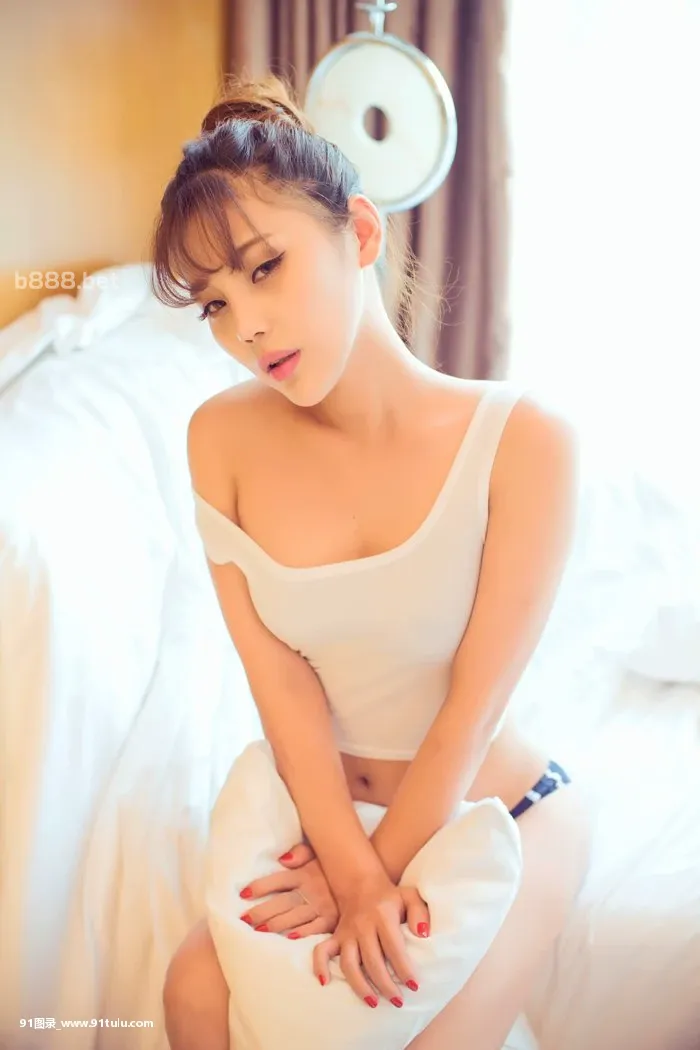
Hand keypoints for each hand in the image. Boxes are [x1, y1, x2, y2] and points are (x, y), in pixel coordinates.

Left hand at [239, 843, 338, 937]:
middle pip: (282, 901)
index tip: (243, 893)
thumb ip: (301, 853)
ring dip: (275, 924)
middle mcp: (311, 890)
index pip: (278, 880)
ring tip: (258, 930)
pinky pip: (315, 928)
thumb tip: (282, 859)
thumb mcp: (318, 854)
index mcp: (305, 873)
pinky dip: (303, 933)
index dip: (260, 886)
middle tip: (244, 919)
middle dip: (261, 911)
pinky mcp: (332, 920)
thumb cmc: (334, 867)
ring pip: (294, 916)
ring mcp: (321, 906)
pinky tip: (289, 938)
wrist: (363, 880)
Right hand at [313, 874, 429, 1006]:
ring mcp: (347, 932)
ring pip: (348, 963)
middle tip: (398, 1002)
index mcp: (382, 915)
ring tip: (373, 1003)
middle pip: (372, 960)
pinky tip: (324, 983)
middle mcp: (362, 925)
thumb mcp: (409, 896)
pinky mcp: (336, 937)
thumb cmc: (390, 896)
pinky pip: (322, 951)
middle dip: (385, 984)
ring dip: (359, 985)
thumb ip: (419, 913)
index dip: (404, 968)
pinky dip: (320, 966)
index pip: (393, 947)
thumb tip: (423, 934)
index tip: (414, 986)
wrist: (361, 884)